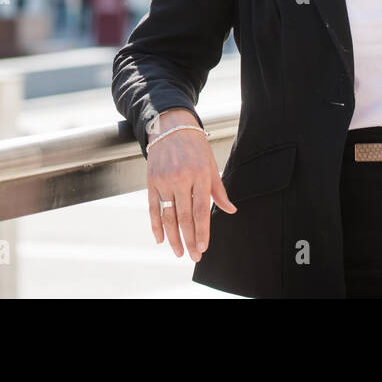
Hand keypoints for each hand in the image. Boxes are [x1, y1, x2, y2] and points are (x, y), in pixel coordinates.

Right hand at [146, 109, 235, 260]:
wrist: (170, 125)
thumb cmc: (194, 146)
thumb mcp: (210, 164)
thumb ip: (218, 190)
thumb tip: (231, 210)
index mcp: (199, 174)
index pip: (201, 210)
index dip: (202, 232)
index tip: (204, 248)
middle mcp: (180, 179)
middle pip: (184, 217)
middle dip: (189, 240)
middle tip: (194, 256)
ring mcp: (164, 180)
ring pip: (168, 216)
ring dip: (173, 237)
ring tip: (179, 252)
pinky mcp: (151, 181)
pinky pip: (152, 208)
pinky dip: (155, 225)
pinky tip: (160, 239)